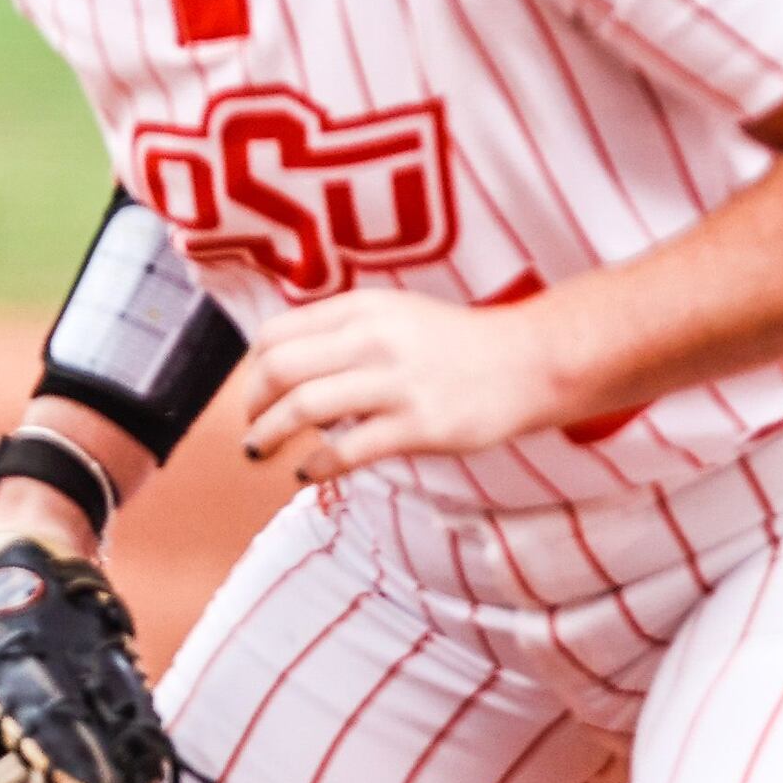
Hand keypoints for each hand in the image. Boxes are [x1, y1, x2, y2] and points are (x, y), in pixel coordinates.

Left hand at [230, 290, 579, 482]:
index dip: (253, 370)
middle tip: (251, 428)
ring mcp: (396, 383)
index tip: (256, 395)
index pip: (276, 335)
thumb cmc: (460, 345)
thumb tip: (288, 369)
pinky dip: (314, 466)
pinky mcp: (418, 425)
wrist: (531, 362)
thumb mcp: (397, 315)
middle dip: (252, 406)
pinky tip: (309, 474)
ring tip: (261, 453)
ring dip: (267, 437)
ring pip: (302, 408)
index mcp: (362, 308)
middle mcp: (373, 339)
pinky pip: (345, 450)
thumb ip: (344, 332)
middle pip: (279, 370)